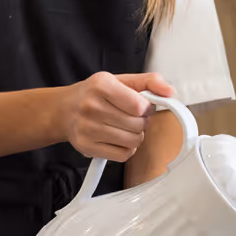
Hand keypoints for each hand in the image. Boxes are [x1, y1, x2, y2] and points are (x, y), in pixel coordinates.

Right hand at [58, 71, 174, 161]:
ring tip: (126, 127)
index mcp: (101, 84)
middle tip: (133, 117)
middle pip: (137, 124)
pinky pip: (123, 155)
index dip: (146, 108)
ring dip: (135, 135)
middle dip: (142, 122)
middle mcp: (91, 106)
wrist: (64, 110)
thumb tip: (171, 92)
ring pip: (133, 141)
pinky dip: (127, 149)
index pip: (139, 105)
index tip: (141, 106)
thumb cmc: (96, 94)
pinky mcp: (87, 147)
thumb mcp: (121, 80)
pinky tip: (119, 139)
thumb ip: (149, 82)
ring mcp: (87, 128)